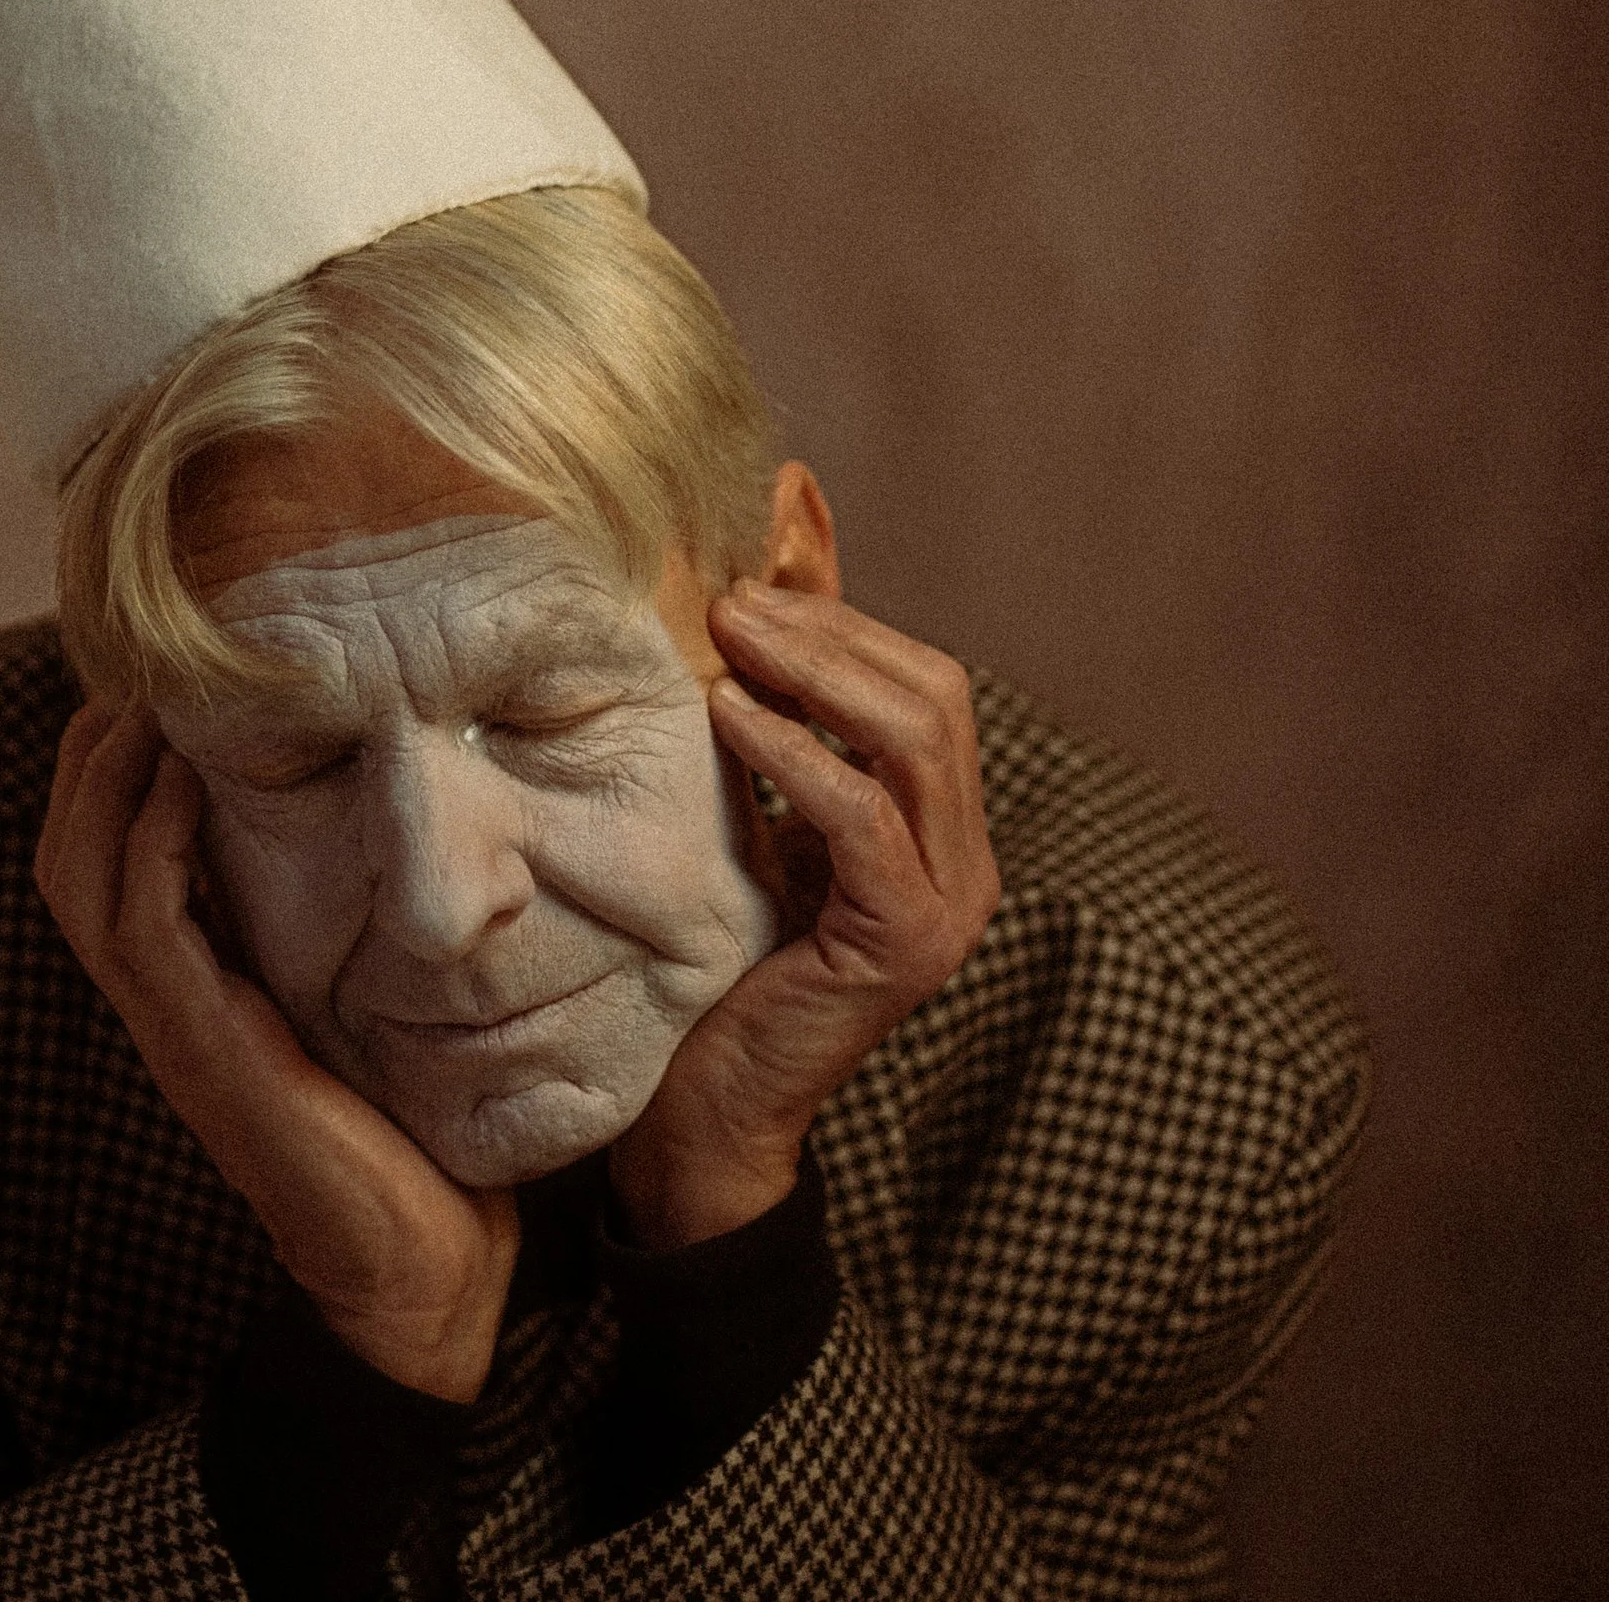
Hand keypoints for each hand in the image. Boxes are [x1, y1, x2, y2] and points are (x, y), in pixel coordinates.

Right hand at [35, 695, 519, 1400]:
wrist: (423, 1260)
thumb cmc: (406, 1117)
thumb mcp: (357, 985)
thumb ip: (338, 911)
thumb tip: (378, 798)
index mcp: (186, 981)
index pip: (95, 851)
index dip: (107, 761)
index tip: (161, 682)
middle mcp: (161, 1000)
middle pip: (64, 850)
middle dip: (89, 752)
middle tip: (144, 673)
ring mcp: (172, 1028)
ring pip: (80, 878)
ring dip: (106, 779)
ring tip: (152, 704)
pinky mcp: (204, 1051)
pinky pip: (144, 928)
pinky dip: (152, 843)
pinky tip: (185, 782)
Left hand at [609, 588, 1001, 1249]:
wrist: (705, 1110)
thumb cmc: (717, 950)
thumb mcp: (756, 808)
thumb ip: (782, 705)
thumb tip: (773, 562)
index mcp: (943, 829)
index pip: (928, 683)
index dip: (844, 621)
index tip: (747, 585)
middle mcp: (967, 864)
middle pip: (934, 695)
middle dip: (831, 632)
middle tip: (730, 602)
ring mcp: (947, 908)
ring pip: (914, 740)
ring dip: (816, 673)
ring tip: (728, 641)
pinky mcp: (902, 944)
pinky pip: (865, 819)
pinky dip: (797, 753)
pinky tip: (727, 715)